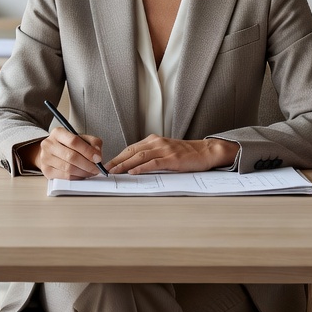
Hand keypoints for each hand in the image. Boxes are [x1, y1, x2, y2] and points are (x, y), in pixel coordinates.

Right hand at [28, 128, 105, 179]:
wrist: (50, 152)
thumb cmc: (68, 145)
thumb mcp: (81, 138)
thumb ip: (93, 142)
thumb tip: (97, 154)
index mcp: (58, 132)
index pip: (74, 141)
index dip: (88, 151)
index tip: (98, 158)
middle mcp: (49, 144)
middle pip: (71, 156)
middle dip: (88, 165)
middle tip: (97, 169)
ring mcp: (45, 158)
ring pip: (68, 168)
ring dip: (83, 172)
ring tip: (90, 172)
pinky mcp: (46, 171)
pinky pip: (65, 177)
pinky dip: (77, 177)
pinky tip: (81, 175)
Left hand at [106, 136, 236, 174]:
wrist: (206, 152)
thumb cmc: (186, 154)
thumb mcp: (166, 151)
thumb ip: (152, 155)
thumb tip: (134, 166)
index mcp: (154, 140)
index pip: (131, 148)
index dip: (118, 156)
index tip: (108, 165)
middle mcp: (157, 142)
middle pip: (132, 151)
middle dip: (117, 160)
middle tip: (106, 170)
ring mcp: (164, 149)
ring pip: (139, 156)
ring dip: (125, 164)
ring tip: (115, 171)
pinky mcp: (172, 158)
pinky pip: (153, 163)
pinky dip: (141, 167)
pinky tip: (133, 172)